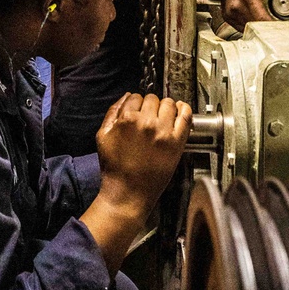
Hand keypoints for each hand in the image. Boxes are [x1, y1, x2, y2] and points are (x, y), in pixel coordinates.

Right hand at [95, 93, 191, 224]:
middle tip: (149, 116)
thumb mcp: (103, 136)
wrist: (127, 193)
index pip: (136, 97)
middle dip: (150, 105)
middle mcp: (146, 122)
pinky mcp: (176, 142)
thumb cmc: (114, 168)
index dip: (136, 103)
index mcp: (127, 119)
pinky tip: (181, 110)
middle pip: (153, 98)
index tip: (139, 110)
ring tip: (163, 116)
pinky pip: (185, 117)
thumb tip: (126, 97)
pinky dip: (184, 110)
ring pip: (169, 103)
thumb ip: (112, 112)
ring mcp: (163, 132)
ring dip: (166, 107)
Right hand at [220, 0, 288, 30]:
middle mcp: (237, 6)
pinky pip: (241, 28)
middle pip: (256, 26)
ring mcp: (231, 13)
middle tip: (279, 29)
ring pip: (249, 29)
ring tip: (269, 28)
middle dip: (269, 29)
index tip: (283, 25)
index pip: (263, 18)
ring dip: (259, 30)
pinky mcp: (227, 17)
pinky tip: (257, 25)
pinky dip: (250, 28)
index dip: (274, 24)